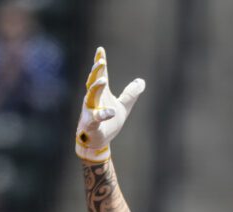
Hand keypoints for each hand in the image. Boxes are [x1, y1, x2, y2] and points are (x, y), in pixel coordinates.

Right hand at [76, 46, 144, 162]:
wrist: (99, 142)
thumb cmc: (108, 122)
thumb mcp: (124, 106)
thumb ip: (131, 94)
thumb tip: (141, 81)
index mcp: (102, 93)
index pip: (101, 75)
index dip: (99, 62)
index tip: (100, 49)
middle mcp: (93, 99)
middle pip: (93, 82)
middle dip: (96, 72)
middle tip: (101, 62)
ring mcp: (90, 110)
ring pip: (90, 97)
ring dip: (96, 88)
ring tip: (103, 81)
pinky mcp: (91, 124)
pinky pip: (95, 118)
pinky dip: (102, 115)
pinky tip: (110, 111)